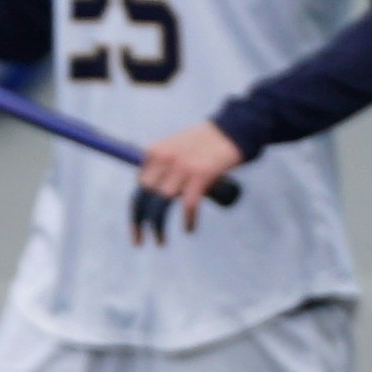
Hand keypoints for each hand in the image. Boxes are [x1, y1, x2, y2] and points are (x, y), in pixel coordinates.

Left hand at [126, 121, 248, 230]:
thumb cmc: (207, 144)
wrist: (235, 129)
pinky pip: (188, 205)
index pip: (138, 187)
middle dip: (139, 222)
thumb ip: (164, 168)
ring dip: (158, 228)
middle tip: (139, 241)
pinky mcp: (201, 174)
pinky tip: (189, 229)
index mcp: (155, 152)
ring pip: (161, 204)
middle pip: (143, 197)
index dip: (136, 211)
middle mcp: (164, 158)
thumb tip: (156, 194)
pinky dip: (188, 220)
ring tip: (160, 242)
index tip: (138, 228)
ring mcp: (182, 166)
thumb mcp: (177, 150)